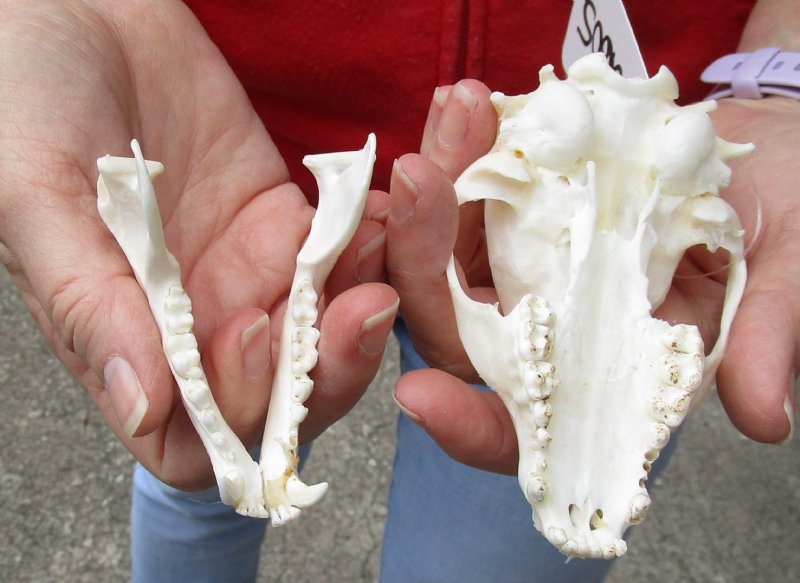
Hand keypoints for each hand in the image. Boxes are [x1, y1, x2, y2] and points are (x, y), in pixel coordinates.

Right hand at [0, 0, 396, 490]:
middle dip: (327, 366)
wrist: (72, 10)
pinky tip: (380, 213)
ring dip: (359, 304)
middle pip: (279, 393)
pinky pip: (337, 254)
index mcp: (123, 336)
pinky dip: (366, 244)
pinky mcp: (279, 219)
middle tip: (359, 308)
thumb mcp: (37, 197)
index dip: (235, 407)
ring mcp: (242, 270)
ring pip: (320, 331)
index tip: (252, 326)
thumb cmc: (23, 97)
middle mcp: (190, 319)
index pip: (197, 432)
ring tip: (379, 249)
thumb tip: (144, 405)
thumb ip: (88, 304)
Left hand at [386, 83, 796, 476]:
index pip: (521, 424)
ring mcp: (518, 270)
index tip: (419, 398)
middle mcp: (545, 330)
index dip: (469, 424)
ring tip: (456, 115)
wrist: (757, 149)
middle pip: (450, 328)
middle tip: (423, 176)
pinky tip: (462, 106)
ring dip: (431, 191)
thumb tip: (767, 418)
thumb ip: (762, 337)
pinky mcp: (508, 217)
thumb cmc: (780, 215)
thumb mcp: (782, 268)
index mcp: (600, 371)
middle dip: (420, 258)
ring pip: (439, 257)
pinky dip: (457, 151)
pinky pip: (460, 196)